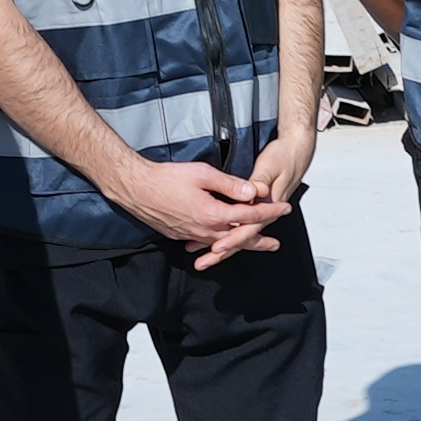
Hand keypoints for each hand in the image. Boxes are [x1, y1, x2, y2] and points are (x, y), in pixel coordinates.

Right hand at [113, 153, 273, 254]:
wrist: (135, 188)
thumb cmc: (167, 178)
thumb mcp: (203, 174)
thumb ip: (231, 185)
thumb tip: (254, 192)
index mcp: (213, 214)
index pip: (249, 215)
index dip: (269, 211)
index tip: (284, 208)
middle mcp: (204, 230)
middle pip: (238, 238)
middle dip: (259, 240)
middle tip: (275, 244)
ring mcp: (191, 235)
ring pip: (222, 243)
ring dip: (240, 244)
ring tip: (254, 246)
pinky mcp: (180, 234)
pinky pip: (205, 242)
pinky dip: (218, 244)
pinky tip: (221, 243)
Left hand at [197, 129, 316, 268]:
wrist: (297, 150)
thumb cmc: (284, 156)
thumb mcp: (270, 165)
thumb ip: (259, 181)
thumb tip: (253, 193)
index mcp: (268, 203)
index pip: (249, 227)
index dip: (232, 238)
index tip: (217, 247)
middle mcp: (265, 212)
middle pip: (242, 237)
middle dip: (222, 251)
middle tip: (204, 262)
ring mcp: (261, 212)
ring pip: (239, 235)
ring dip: (221, 247)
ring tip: (204, 258)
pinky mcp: (257, 208)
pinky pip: (239, 226)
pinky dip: (225, 235)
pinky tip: (211, 241)